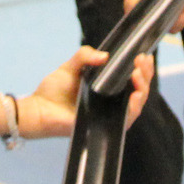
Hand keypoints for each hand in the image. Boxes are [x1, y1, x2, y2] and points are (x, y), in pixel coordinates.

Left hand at [19, 48, 153, 133]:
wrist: (38, 109)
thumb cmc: (53, 90)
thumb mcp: (70, 66)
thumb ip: (85, 55)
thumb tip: (105, 56)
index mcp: (107, 89)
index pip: (132, 80)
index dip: (142, 68)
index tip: (143, 55)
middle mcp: (112, 103)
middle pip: (140, 91)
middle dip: (146, 74)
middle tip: (142, 61)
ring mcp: (110, 116)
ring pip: (136, 106)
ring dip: (143, 89)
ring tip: (138, 75)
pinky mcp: (105, 127)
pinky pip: (126, 121)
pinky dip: (134, 108)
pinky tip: (135, 94)